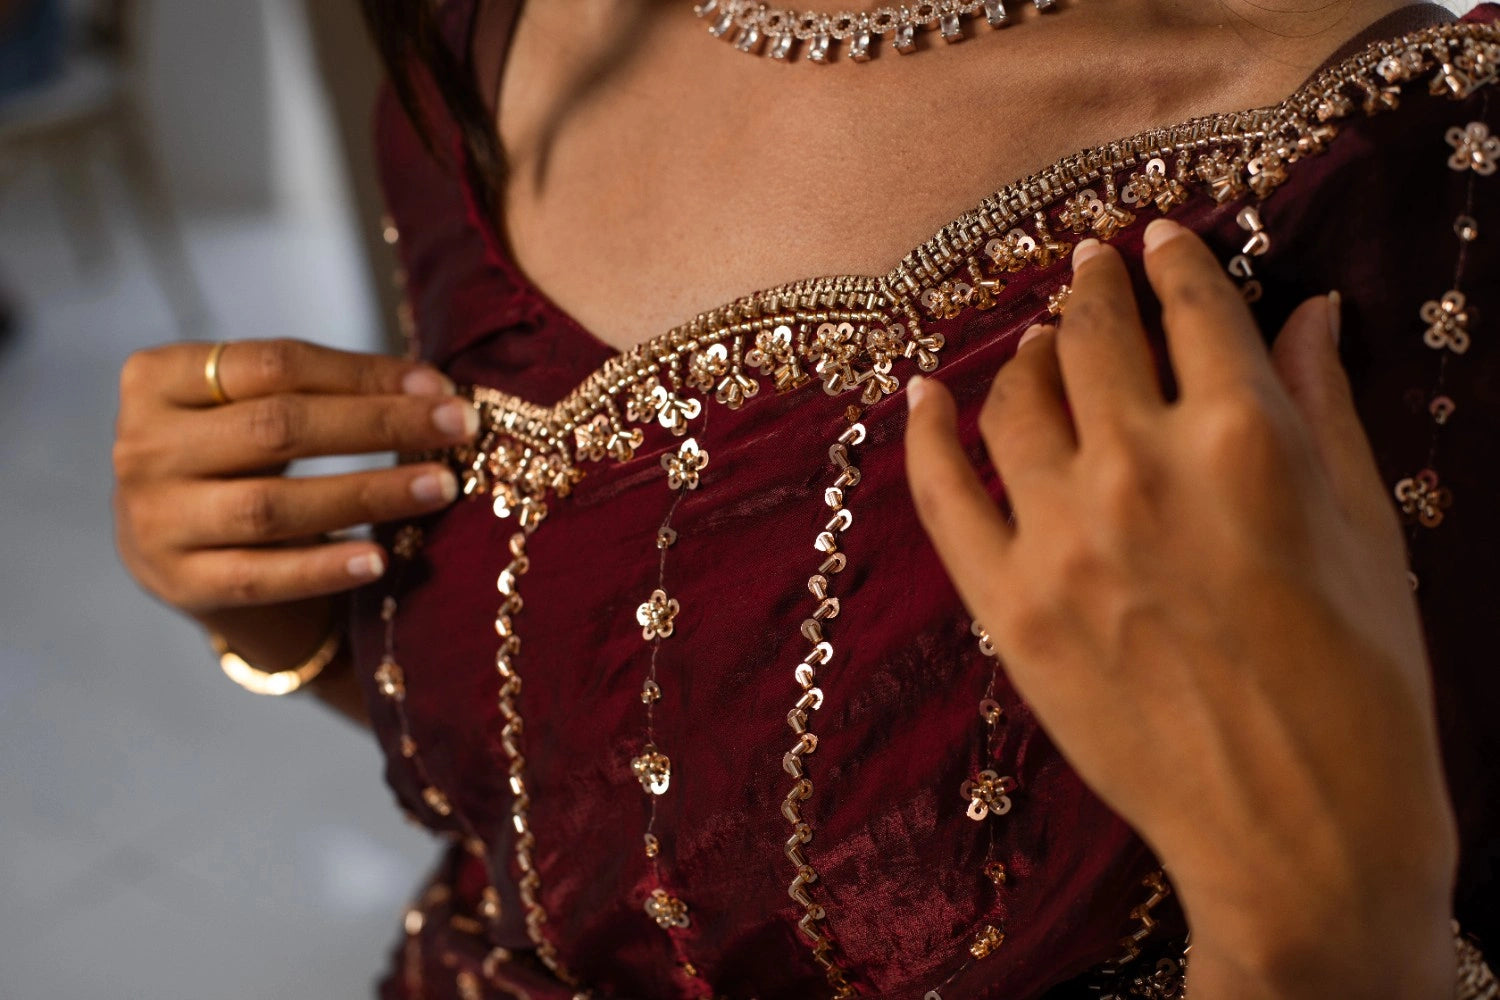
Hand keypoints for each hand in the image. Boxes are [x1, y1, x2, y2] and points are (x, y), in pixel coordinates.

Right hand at [112, 339, 475, 670]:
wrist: (178, 550)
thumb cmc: (239, 459)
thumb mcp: (258, 409)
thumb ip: (327, 392)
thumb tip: (437, 391)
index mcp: (159, 379)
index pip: (275, 364)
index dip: (364, 373)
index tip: (440, 385)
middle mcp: (143, 446)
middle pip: (277, 427)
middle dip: (379, 425)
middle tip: (459, 427)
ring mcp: (155, 519)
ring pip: (273, 505)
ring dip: (368, 493)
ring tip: (440, 486)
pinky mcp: (179, 583)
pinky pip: (261, 576)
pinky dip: (324, 569)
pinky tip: (379, 560)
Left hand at [904, 221, 1457, 997]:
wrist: (1298, 831)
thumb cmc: (1363, 686)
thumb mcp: (1369, 530)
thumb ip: (1323, 408)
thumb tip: (1308, 312)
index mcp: (1245, 441)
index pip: (1194, 312)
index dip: (1174, 263)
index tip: (1157, 240)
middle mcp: (1140, 472)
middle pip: (1095, 341)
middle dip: (1095, 287)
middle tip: (1090, 266)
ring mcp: (1061, 540)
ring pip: (1016, 401)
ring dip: (1030, 353)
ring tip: (1044, 342)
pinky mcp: (1009, 606)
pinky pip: (942, 494)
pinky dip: (926, 433)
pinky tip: (923, 392)